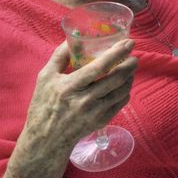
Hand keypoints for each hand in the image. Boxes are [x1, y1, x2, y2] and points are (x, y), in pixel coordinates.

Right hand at [22, 40, 137, 151]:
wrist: (45, 139)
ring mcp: (95, 113)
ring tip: (130, 68)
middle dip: (129, 64)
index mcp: (70, 86)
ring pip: (122, 90)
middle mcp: (85, 100)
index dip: (117, 53)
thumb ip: (60, 56)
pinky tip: (124, 84)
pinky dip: (125, 91)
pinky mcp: (102, 121)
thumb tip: (73, 38)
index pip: (99, 67)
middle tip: (133, 56)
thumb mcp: (45, 77)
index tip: (129, 43)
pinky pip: (121, 102)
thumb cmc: (44, 104)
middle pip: (116, 78)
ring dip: (130, 77)